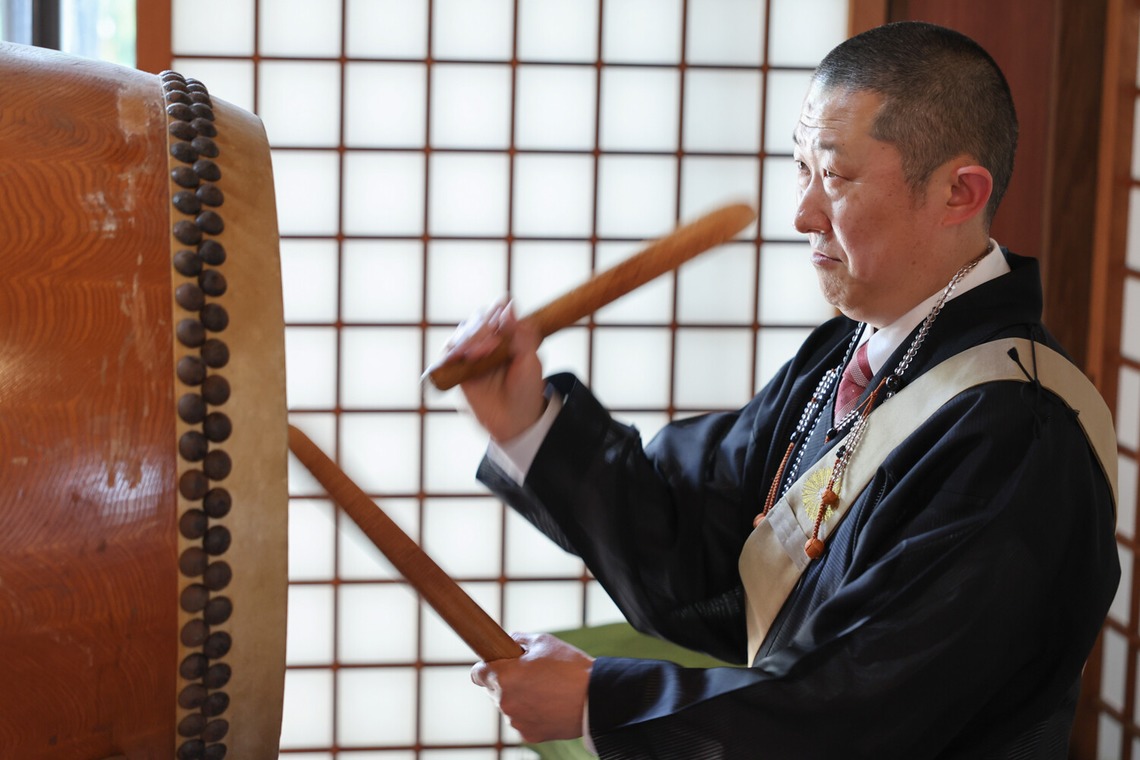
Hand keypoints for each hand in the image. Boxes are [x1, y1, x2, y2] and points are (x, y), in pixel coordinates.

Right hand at [440, 300, 545, 440]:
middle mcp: (489, 341)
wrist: (515, 420)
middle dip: (482, 329)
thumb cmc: (526, 390)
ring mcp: (472, 354)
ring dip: (469, 340)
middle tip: (492, 346)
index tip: (500, 319)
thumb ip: (521, 335)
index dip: (496, 312)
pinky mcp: (458, 369)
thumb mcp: (531, 361)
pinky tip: (459, 357)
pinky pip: (447, 355)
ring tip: (479, 355)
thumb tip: (509, 306)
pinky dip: (451, 353)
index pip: (498, 311)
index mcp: (509, 335)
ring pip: (462, 334)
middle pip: (477, 320)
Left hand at [471, 632, 593, 742]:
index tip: (496, 665)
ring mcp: (516, 721)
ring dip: (519, 698)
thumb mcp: (544, 641)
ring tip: (545, 690)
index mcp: (504, 677)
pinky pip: (522, 720)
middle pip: (493, 689)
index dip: (486, 666)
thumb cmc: (570, 667)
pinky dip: (530, 714)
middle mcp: (504, 701)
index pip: (477, 674)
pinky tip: (549, 705)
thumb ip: (519, 639)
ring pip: (508, 706)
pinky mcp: (528, 735)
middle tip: (531, 674)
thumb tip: (509, 642)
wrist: (595, 699)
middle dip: (506, 681)